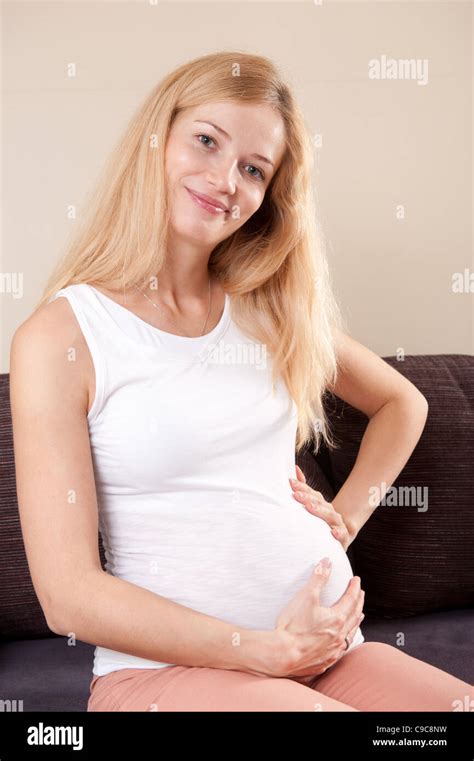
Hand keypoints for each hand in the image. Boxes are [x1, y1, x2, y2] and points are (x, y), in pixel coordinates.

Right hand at [271, 558, 364, 681]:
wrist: (282, 655)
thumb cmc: (293, 626)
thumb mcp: (306, 596)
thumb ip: (318, 578)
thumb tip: (327, 562)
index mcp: (337, 619)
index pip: (351, 599)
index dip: (354, 588)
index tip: (356, 580)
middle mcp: (339, 636)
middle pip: (354, 616)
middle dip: (358, 602)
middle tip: (360, 594)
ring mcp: (333, 651)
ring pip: (350, 634)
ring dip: (355, 622)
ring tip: (358, 616)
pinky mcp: (326, 661)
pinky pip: (341, 649)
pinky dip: (345, 640)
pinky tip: (342, 641)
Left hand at [289, 464, 352, 551]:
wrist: (343, 537)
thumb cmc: (323, 523)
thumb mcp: (313, 507)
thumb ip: (304, 489)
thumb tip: (295, 468)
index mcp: (322, 505)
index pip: (311, 494)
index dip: (302, 487)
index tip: (290, 482)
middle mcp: (330, 511)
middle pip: (319, 502)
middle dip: (307, 498)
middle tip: (296, 495)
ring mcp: (338, 523)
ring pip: (330, 515)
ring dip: (320, 511)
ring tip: (309, 507)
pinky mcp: (344, 537)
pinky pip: (342, 534)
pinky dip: (339, 533)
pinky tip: (333, 532)